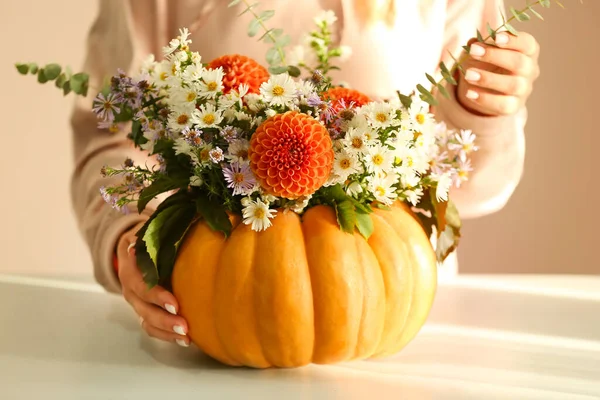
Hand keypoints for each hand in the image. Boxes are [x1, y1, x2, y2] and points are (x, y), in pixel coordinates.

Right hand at [117, 221, 189, 346]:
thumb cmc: (151, 235)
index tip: (176, 303)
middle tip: (185, 326)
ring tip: (187, 338)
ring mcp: (137, 301)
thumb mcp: (154, 227)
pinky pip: (151, 328)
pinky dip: (166, 336)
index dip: (157, 295)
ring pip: (147, 321)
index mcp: (131, 266)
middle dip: (164, 319)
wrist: (132, 245)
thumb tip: (197, 216)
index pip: (141, 284)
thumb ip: (167, 227)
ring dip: (166, 331)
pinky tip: (186, 340)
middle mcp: (130, 287)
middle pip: (143, 308)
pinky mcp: (145, 311)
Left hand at [457, 31, 539, 116]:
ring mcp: (523, 90)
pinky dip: (485, 99)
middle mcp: (530, 70)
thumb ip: (480, 44)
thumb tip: (473, 42)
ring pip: (513, 85)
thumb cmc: (488, 63)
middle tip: (473, 51)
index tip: (496, 37)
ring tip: (468, 74)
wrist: (487, 90)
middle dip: (495, 56)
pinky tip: (469, 93)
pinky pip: (503, 105)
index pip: (527, 44)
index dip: (513, 40)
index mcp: (527, 52)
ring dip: (488, 79)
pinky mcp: (513, 106)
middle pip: (520, 63)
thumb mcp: (483, 50)